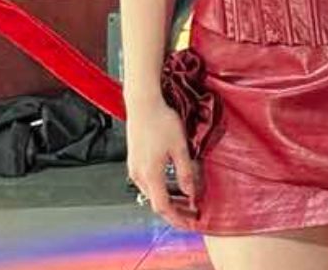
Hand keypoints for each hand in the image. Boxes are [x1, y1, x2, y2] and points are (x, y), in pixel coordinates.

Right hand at [126, 98, 199, 228]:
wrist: (143, 104)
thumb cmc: (161, 122)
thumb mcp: (180, 148)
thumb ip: (185, 172)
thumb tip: (191, 193)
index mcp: (150, 174)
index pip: (163, 206)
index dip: (177, 218)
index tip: (189, 223)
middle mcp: (138, 175)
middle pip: (156, 202)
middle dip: (175, 211)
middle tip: (192, 213)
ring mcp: (134, 168)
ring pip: (152, 193)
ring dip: (168, 200)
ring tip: (187, 201)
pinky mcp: (134, 161)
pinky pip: (148, 182)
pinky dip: (162, 189)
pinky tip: (173, 184)